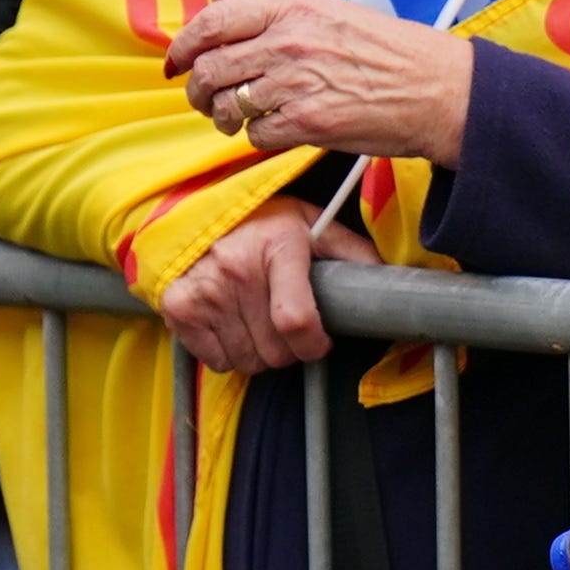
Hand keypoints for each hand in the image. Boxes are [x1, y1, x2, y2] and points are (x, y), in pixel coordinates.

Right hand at [157, 195, 374, 373]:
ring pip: (248, 361)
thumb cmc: (262, 222)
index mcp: (277, 246)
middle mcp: (236, 269)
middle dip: (291, 350)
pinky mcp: (178, 307)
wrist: (196, 208)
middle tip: (288, 327)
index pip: (295, 321)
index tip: (320, 341)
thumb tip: (392, 282)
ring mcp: (204, 290)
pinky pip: (216, 361)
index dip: (314, 344)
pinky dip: (229, 353)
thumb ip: (351, 254)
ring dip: (261, 353)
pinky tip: (233, 324)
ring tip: (259, 321)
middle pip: (275, 351)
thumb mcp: (311, 226)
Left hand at [165, 0, 475, 167]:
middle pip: (209, 68)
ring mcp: (296, 84)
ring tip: (238, 118)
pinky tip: (277, 129)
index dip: (183, 44)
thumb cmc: (389, 51)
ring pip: (225, 105)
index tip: (177, 60)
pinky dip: (258, 137)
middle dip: (197, 89)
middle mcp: (288, 42)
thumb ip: (267, 9)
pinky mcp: (306, 124)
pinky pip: (255, 135)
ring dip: (223, 117)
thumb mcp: (327, 11)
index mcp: (293, 8)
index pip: (213, 22)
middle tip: (205, 97)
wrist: (437, 89)